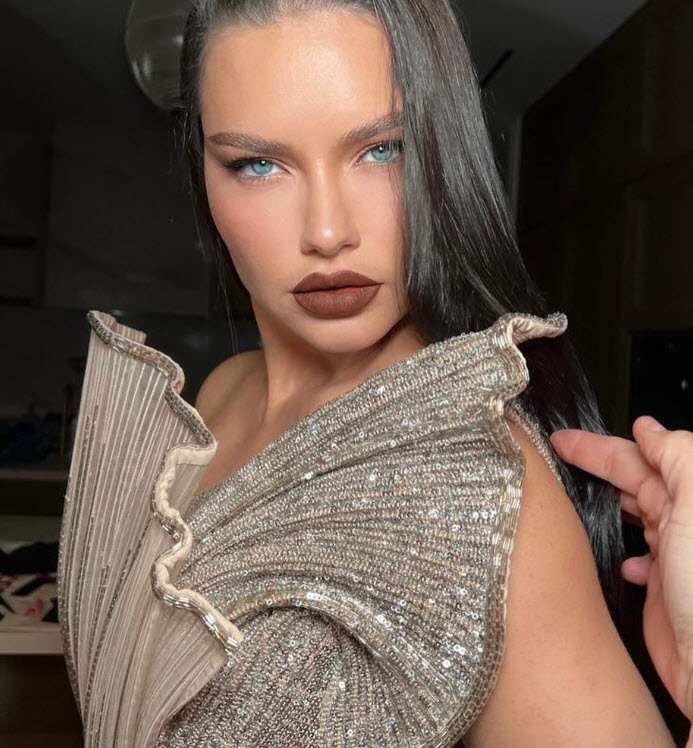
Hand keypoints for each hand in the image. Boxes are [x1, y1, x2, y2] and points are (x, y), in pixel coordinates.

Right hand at [549, 415, 692, 721]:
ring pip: (634, 516)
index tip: (564, 438)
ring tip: (577, 497)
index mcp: (689, 498)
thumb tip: (650, 428)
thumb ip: (677, 457)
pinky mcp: (661, 591)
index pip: (640, 458)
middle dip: (597, 466)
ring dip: (608, 503)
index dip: (599, 445)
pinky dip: (622, 551)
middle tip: (559, 455)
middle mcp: (682, 524)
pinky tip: (617, 559)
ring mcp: (672, 558)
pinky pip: (637, 559)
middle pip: (634, 482)